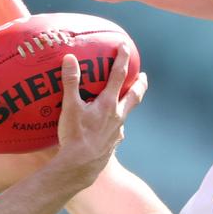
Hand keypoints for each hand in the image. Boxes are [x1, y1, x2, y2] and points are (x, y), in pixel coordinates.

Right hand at [54, 44, 146, 184]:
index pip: (119, 75)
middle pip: (134, 96)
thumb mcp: (69, 107)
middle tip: (143, 76)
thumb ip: (70, 82)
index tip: (124, 46)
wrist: (80, 167)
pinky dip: (114, 126)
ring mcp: (117, 132)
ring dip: (126, 106)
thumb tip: (69, 58)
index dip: (121, 59)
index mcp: (109, 104)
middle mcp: (118, 117)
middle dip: (139, 84)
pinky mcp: (112, 146)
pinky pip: (116, 132)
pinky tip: (107, 130)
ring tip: (123, 103)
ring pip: (125, 115)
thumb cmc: (75, 136)